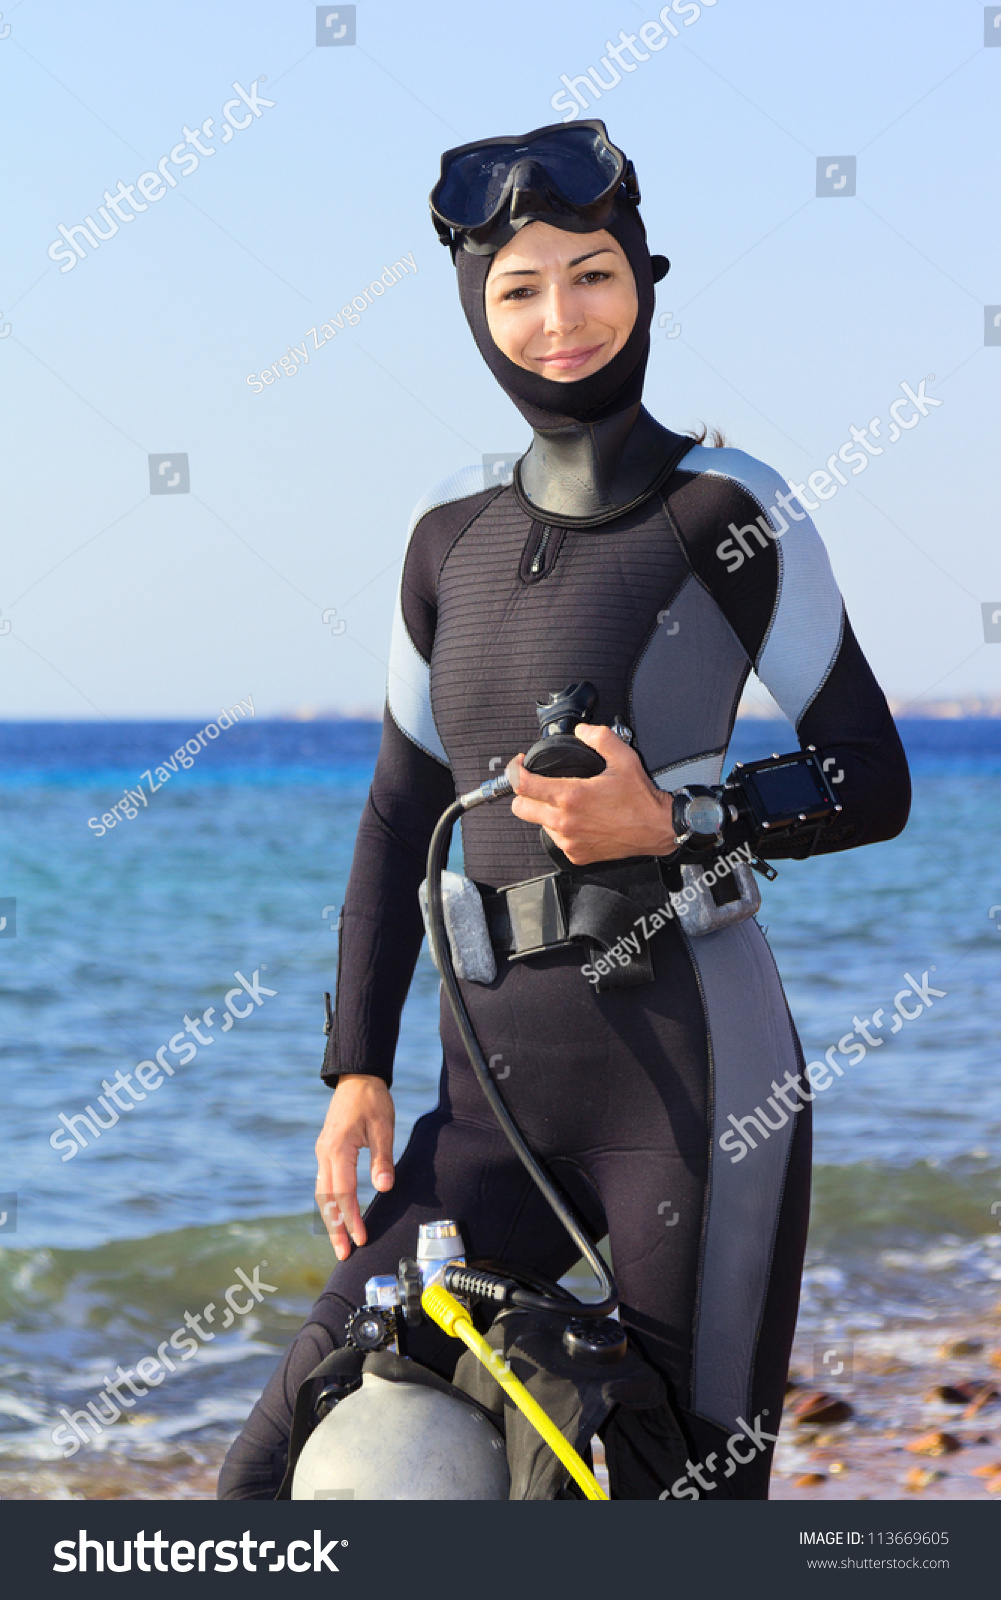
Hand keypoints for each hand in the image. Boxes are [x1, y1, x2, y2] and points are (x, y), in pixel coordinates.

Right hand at [315, 1075, 394, 1260]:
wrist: (357, 1077)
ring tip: (340, 1242)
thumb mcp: (383, 1126)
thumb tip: (384, 1187)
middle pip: (326, 1198)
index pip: (343, 1192)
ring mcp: (322, 1152)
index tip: (361, 1239)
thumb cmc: (373, 1100)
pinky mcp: (326, 1152)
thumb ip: (382, 1158)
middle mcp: (324, 1153)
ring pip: (322, 1193)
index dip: (351, 1218)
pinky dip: (331, 1203)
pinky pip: (325, 1183)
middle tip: (344, 1254)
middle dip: (335, 1228)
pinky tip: (339, 1216)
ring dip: (331, 1219)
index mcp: (338, 1148)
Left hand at [507, 723, 677, 864]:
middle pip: (520, 809)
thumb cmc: (642, 800)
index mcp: (571, 796)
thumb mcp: (623, 758)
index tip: (519, 765)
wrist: (657, 829)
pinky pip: (556, 839)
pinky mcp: (576, 855)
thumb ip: (599, 737)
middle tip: (537, 785)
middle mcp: (565, 822)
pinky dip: (560, 828)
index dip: (514, 771)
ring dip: (544, 812)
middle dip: (524, 794)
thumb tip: (582, 731)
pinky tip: (578, 819)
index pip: (523, 785)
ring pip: (538, 824)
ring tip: (566, 803)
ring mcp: (569, 841)